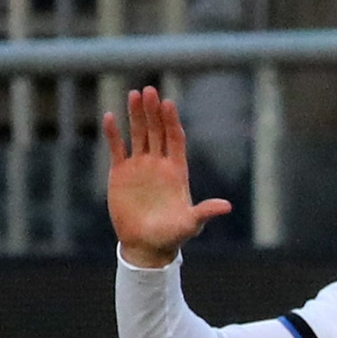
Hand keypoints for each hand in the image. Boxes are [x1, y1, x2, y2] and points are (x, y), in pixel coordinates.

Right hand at [104, 86, 234, 266]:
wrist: (146, 246)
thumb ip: (205, 212)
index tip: (168, 104)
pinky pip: (117, 148)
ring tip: (134, 94)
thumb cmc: (172, 236)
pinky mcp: (121, 173)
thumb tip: (227, 207)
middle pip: (157, 130)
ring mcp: (139, 166)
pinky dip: (114, 134)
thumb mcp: (191, 224)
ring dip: (136, 115)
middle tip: (149, 91)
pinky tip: (110, 116)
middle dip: (153, 111)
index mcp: (176, 170)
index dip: (171, 121)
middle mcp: (158, 163)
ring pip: (138, 134)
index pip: (175, 138)